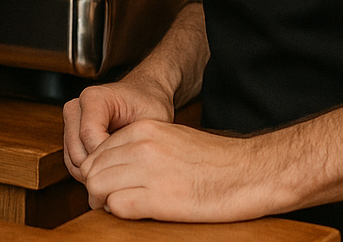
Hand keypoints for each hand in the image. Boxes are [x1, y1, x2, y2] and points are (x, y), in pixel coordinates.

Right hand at [63, 74, 175, 180]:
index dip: (108, 157)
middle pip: (77, 152)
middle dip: (101, 170)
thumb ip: (134, 141)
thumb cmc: (148, 106)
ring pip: (73, 162)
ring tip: (119, 172)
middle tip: (125, 176)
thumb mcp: (149, 122)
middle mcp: (76, 109)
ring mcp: (70, 123)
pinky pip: (73, 163)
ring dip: (95, 173)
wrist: (143, 97)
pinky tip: (111, 170)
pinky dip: (90, 173)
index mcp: (93, 98)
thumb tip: (123, 171)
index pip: (89, 135)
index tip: (129, 165)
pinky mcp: (69, 136)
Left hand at [79, 119, 278, 221]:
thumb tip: (116, 166)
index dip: (98, 171)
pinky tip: (134, 212)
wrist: (249, 173)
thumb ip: (142, 147)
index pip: (97, 150)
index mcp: (144, 129)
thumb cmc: (215, 161)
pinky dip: (119, 212)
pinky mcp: (158, 198)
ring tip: (119, 206)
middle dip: (96, 187)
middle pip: (93, 169)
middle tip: (108, 199)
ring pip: (98, 186)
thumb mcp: (172, 139)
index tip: (107, 183)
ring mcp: (149, 171)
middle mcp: (142, 146)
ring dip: (103, 200)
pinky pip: (117, 206)